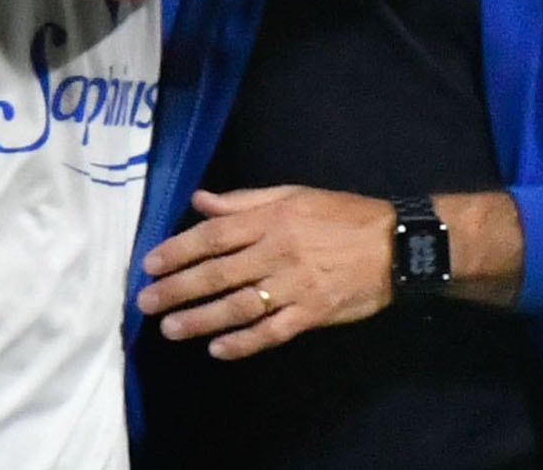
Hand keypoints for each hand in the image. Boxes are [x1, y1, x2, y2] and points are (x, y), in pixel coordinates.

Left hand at [137, 186, 394, 359]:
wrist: (396, 244)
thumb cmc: (343, 215)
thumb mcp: (295, 194)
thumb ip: (245, 201)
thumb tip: (200, 200)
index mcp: (273, 219)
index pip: (215, 235)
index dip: (179, 250)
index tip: (150, 264)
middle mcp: (278, 252)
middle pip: (219, 273)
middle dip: (178, 289)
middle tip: (146, 303)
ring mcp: (295, 286)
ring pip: (239, 306)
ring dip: (201, 319)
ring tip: (171, 329)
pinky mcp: (312, 313)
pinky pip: (271, 332)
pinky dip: (243, 342)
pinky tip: (218, 349)